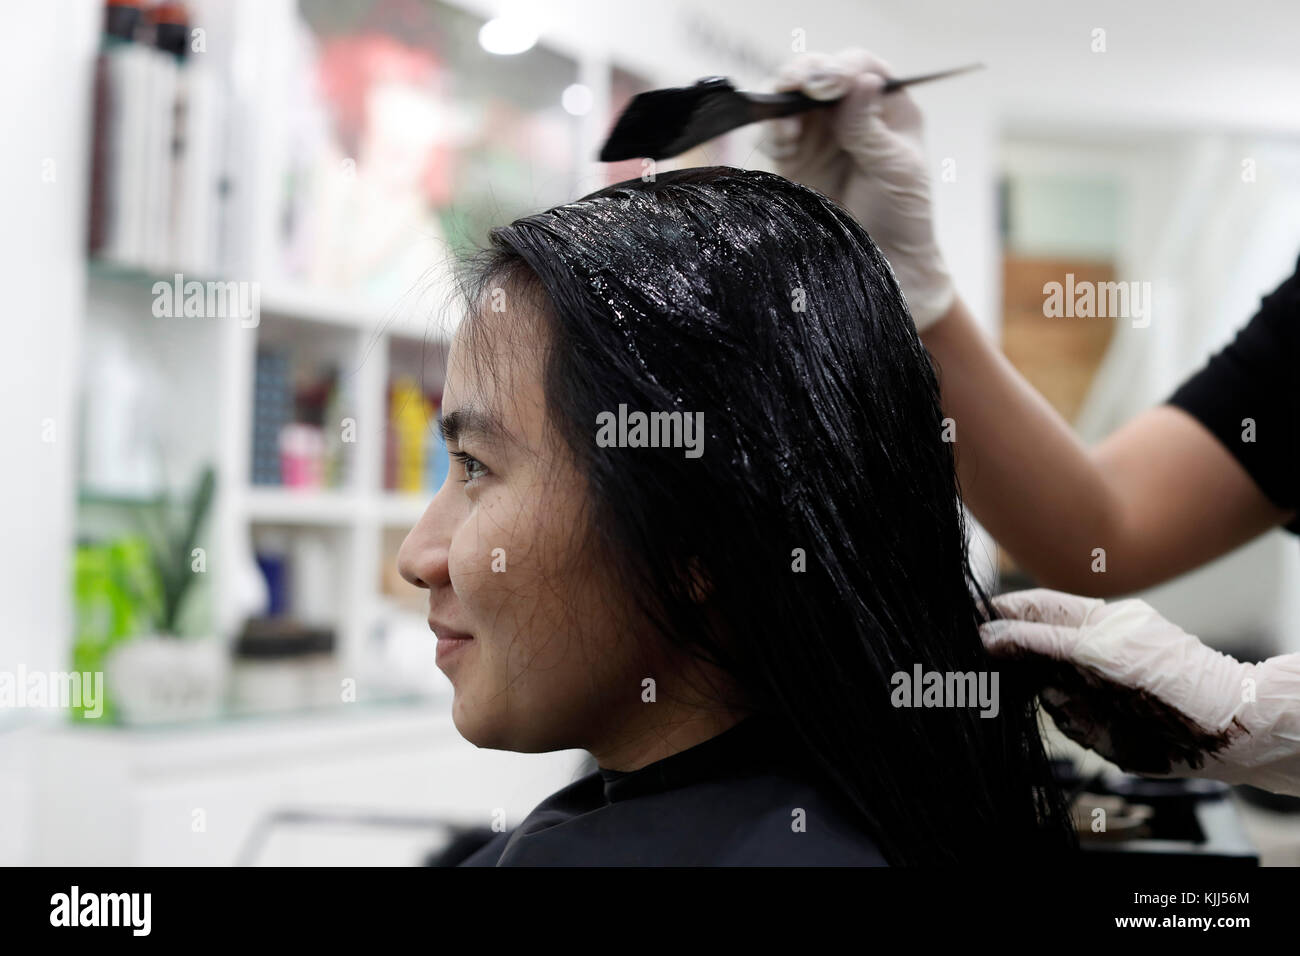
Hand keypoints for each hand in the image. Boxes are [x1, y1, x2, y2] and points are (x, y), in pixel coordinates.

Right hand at [759, 48, 954, 330]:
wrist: (883, 268)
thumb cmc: (904, 217)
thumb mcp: (897, 170)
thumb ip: (871, 129)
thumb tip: (860, 82)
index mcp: (885, 106)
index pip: (859, 67)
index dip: (842, 67)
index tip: (834, 83)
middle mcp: (848, 114)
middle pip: (818, 75)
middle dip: (807, 74)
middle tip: (804, 86)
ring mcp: (817, 137)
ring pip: (790, 99)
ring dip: (784, 99)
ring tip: (789, 120)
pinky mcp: (792, 163)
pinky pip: (773, 134)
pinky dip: (772, 131)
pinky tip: (783, 142)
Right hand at [982, 588, 1299, 796]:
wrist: (1220, 730)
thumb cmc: (1171, 675)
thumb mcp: (1097, 649)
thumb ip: (1040, 640)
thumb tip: (988, 633)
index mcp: (1086, 621)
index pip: (1029, 609)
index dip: (997, 612)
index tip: (961, 617)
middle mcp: (1079, 653)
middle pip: (1023, 646)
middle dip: (998, 652)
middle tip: (967, 658)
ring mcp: (1082, 688)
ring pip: (1032, 685)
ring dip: (1021, 688)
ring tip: (1015, 686)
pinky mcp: (1086, 724)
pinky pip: (1055, 717)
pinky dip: (1056, 716)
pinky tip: (1070, 713)